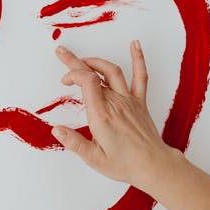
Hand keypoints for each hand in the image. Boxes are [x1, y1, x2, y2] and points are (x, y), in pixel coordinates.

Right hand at [52, 40, 175, 192]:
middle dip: (75, 61)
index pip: (86, 82)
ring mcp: (129, 100)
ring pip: (112, 71)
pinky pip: (140, 76)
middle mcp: (116, 103)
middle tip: (61, 52)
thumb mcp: (94, 158)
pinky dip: (138, 58)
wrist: (153, 165)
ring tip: (83, 60)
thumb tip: (56, 130)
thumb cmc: (125, 164)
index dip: (73, 74)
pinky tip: (134, 44)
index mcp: (102, 115)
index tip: (64, 81)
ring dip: (96, 61)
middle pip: (94, 73)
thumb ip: (74, 143)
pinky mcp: (139, 101)